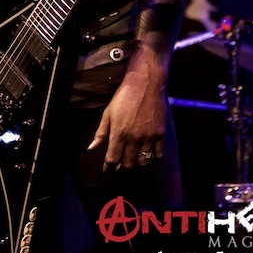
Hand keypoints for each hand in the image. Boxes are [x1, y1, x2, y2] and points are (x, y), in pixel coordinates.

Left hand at [86, 44, 166, 170]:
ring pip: (143, 162)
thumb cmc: (124, 96)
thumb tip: (91, 149)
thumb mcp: (108, 112)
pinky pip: (158, 154)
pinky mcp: (160, 133)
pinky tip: (148, 152)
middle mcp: (133, 138)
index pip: (112, 159)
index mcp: (119, 133)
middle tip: (121, 162)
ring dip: (137, 163)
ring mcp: (148, 137)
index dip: (108, 167)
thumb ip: (101, 133)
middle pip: (128, 164)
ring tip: (134, 158)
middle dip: (123, 166)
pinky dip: (153, 157)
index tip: (107, 169)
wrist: (145, 83)